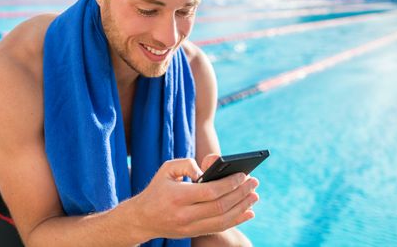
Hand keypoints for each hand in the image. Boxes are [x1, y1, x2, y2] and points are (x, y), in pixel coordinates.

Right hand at [130, 157, 258, 239]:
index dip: (230, 183)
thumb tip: (207, 170)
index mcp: (178, 197)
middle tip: (254, 182)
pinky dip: (237, 220)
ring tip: (254, 196)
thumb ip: (187, 164)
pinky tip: (248, 212)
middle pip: (220, 206)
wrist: (142, 219)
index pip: (210, 191)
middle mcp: (185, 215)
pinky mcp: (194, 233)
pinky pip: (219, 228)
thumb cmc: (157, 189)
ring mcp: (190, 227)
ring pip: (223, 220)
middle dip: (241, 193)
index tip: (243, 174)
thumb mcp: (167, 169)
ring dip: (242, 207)